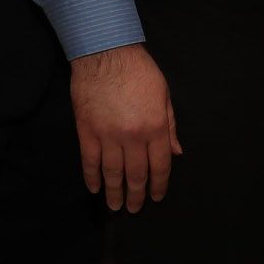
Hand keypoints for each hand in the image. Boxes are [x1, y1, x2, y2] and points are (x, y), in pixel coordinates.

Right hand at [70, 43, 180, 212]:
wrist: (106, 54)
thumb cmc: (140, 71)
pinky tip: (94, 188)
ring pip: (112, 173)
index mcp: (156, 127)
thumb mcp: (164, 95)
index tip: (157, 197)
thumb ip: (170, 126)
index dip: (159, 184)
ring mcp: (108, 136)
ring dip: (114, 192)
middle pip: (136, 174)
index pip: (160, 165)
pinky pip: (90, 161)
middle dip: (137, 194)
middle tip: (135, 209)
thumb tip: (176, 152)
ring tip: (115, 206)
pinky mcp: (87, 132)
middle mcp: (133, 136)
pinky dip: (91, 177)